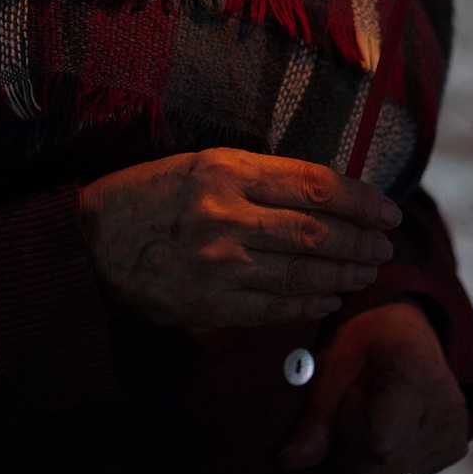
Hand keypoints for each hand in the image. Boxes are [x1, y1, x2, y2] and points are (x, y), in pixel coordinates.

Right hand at [78, 149, 399, 328]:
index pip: (314, 184)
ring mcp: (218, 263)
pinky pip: (274, 307)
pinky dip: (310, 304)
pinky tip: (330, 298)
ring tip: (367, 271)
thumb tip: (320, 195)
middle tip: (386, 246)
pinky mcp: (209, 304)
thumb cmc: (146, 197)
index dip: (360, 199)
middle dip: (361, 241)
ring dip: (344, 274)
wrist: (86, 244)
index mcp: (226, 170)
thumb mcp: (197, 166)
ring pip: (302, 272)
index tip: (386, 209)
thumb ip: (255, 178)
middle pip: (316, 231)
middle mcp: (226, 214)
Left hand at [277, 300, 468, 473]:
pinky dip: (383, 461)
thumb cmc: (368, 336)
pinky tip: (384, 429)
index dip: (348, 431)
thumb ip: (316, 414)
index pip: (378, 448)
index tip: (349, 395)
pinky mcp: (454, 447)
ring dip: (364, 460)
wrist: (406, 327)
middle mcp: (447, 409)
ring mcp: (454, 432)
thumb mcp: (335, 361)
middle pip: (380, 471)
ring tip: (366, 418)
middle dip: (348, 453)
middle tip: (347, 411)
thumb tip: (289, 461)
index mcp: (417, 377)